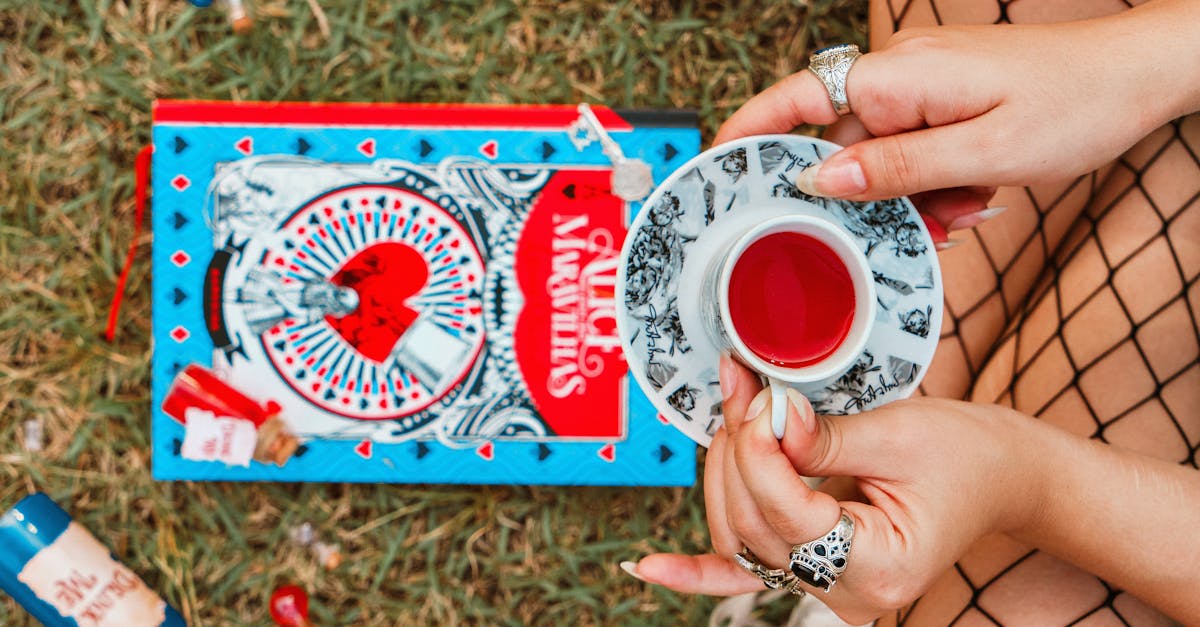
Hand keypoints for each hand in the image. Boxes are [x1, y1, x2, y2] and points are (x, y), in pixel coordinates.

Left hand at [625, 357, 1046, 623]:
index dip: (761, 454)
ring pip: (739, 542)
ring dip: (723, 478)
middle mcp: (848, 593)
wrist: (1002, 476)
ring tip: (732, 416)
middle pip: (754, 531)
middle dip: (739, 456)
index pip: (788, 517)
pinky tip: (644, 565)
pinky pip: (742, 575)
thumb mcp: (900, 435)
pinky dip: (694, 571)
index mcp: (881, 566)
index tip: (758, 401)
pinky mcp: (810, 565)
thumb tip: (764, 418)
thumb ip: (824, 437)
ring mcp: (825, 586)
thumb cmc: (967, 455)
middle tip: (744, 393)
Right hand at [713, 13, 1193, 232]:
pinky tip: (967, 198)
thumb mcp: (985, 151)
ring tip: (958, 211)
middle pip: (840, 145)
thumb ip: (897, 168)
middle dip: (861, 197)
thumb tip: (821, 179)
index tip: (715, 165)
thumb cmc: (1078, 102)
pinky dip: (929, 185)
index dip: (749, 133)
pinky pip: (911, 152)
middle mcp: (902, 78)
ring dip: (905, 198)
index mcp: (900, 80)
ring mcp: (923, 89)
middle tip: (901, 230)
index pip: (798, 100)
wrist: (1143, 74)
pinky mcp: (944, 102)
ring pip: (879, 158)